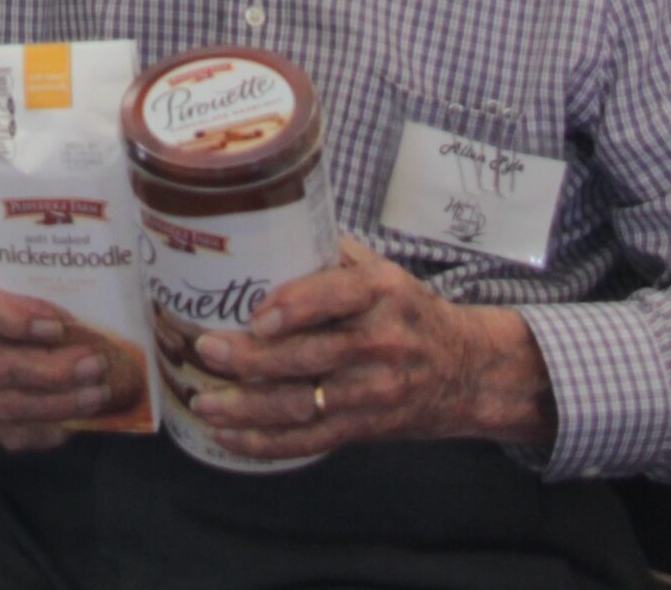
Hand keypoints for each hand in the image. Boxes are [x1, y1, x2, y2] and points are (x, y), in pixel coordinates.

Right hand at [0, 237, 137, 451]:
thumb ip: (3, 255)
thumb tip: (63, 263)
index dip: (18, 320)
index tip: (61, 324)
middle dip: (54, 370)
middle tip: (96, 363)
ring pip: (4, 406)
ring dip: (57, 405)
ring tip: (97, 393)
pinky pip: (2, 432)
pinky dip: (41, 432)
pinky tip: (74, 422)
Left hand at [188, 238, 553, 460]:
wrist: (465, 369)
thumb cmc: (407, 310)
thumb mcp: (381, 270)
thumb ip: (327, 254)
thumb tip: (258, 228)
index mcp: (382, 292)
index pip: (336, 296)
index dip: (294, 307)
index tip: (255, 315)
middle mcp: (381, 344)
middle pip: (311, 356)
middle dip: (253, 358)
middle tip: (206, 348)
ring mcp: (374, 392)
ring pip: (304, 404)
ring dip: (247, 407)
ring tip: (204, 401)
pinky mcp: (366, 428)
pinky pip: (310, 440)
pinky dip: (266, 442)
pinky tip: (228, 435)